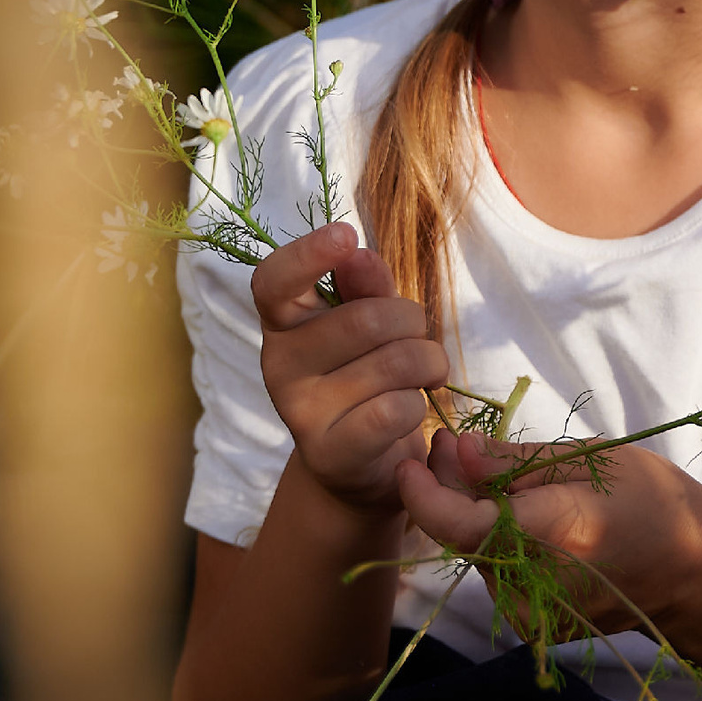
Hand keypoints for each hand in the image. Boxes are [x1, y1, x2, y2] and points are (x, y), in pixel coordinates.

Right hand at [252, 222, 446, 514]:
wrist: (361, 465)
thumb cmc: (367, 378)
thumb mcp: (371, 324)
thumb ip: (367, 289)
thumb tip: (359, 255)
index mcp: (284, 324)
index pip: (272, 282)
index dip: (306, 254)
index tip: (345, 234)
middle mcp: (279, 365)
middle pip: (365, 319)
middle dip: (412, 322)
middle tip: (418, 338)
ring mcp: (300, 412)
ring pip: (393, 363)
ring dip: (429, 362)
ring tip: (426, 374)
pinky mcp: (331, 453)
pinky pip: (395, 409)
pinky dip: (419, 403)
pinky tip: (412, 407)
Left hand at [395, 429, 701, 636]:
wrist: (693, 574)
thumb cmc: (653, 501)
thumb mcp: (592, 459)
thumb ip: (516, 461)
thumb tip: (454, 450)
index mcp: (556, 535)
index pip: (463, 524)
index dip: (425, 492)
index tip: (410, 458)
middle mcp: (537, 585)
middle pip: (463, 535)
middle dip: (448, 486)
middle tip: (452, 443)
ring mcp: (534, 613)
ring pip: (476, 553)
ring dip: (470, 512)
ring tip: (491, 473)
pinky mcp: (534, 624)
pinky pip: (497, 571)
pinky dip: (494, 538)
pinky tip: (516, 513)